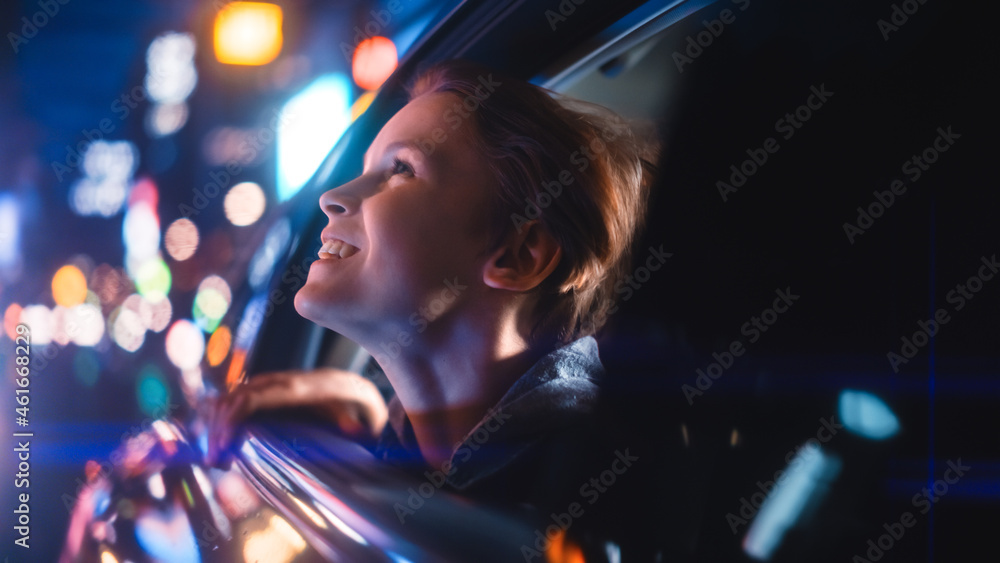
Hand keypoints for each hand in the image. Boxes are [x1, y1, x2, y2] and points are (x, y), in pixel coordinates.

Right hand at [205, 368, 387, 465]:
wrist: (349, 385)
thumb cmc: (352, 404)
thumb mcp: (356, 413)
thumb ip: (356, 423)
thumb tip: (355, 432)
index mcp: (300, 388)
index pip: (255, 396)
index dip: (233, 418)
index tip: (224, 446)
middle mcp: (280, 381)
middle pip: (236, 397)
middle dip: (219, 428)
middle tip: (215, 461)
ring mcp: (271, 383)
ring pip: (232, 396)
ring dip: (217, 424)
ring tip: (215, 457)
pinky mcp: (265, 390)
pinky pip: (235, 398)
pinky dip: (221, 417)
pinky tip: (217, 441)